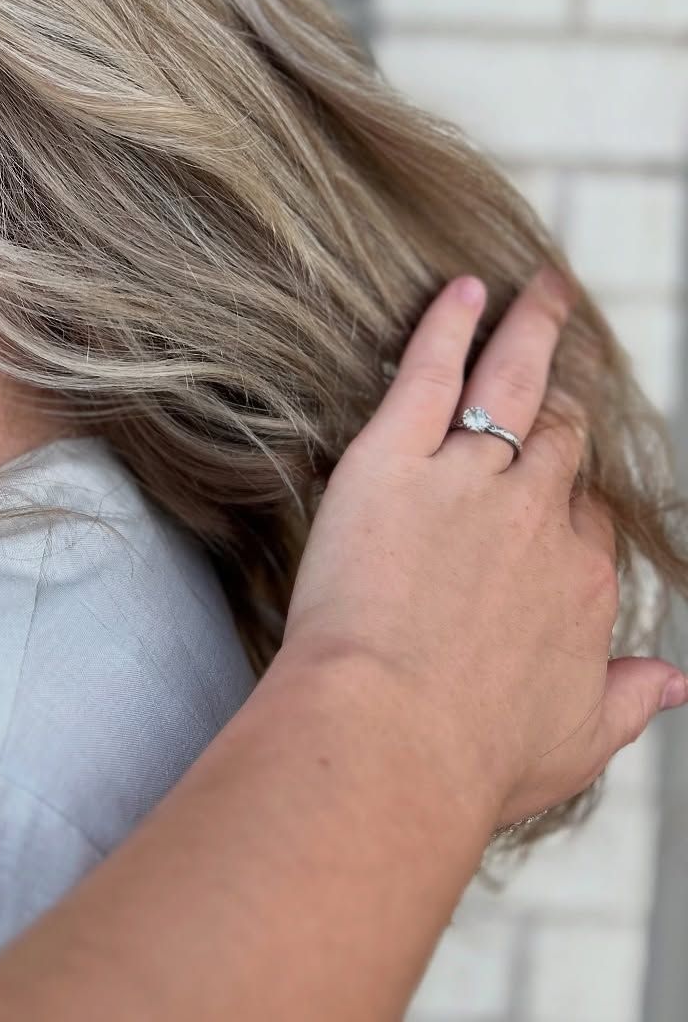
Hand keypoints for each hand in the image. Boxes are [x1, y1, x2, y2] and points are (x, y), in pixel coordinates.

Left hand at [280, 267, 687, 831]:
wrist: (388, 739)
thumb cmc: (471, 759)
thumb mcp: (575, 742)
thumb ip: (628, 702)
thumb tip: (677, 684)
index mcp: (580, 581)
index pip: (585, 513)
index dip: (568, 495)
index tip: (553, 482)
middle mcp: (537, 517)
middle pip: (557, 437)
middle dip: (561, 399)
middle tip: (558, 358)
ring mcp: (468, 479)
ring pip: (510, 384)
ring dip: (529, 330)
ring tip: (540, 288)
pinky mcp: (392, 459)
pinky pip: (428, 373)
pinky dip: (447, 326)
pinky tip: (463, 290)